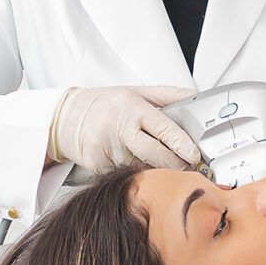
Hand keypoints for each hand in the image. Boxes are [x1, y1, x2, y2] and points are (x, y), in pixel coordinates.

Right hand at [50, 86, 200, 172]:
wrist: (66, 117)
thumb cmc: (106, 103)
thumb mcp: (137, 91)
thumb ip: (169, 95)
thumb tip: (199, 96)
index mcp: (132, 107)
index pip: (162, 128)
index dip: (181, 144)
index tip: (194, 154)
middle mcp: (119, 128)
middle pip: (155, 155)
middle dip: (175, 164)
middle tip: (188, 166)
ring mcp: (107, 149)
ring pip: (142, 167)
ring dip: (153, 167)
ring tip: (152, 157)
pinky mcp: (97, 165)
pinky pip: (125, 173)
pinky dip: (133, 171)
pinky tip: (129, 160)